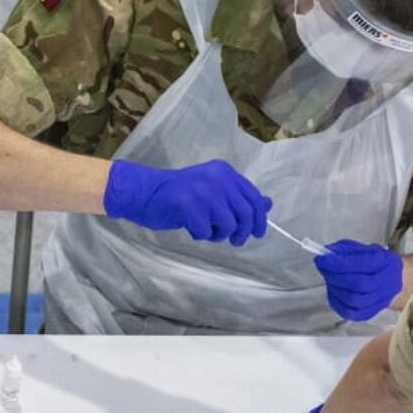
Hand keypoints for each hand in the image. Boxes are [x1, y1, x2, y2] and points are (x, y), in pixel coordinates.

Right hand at [103, 159, 271, 244]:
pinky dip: (200, 235)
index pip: (253, 197)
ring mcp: (202, 190)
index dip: (258, 218)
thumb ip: (238, 197)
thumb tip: (267, 205)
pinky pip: (206, 231)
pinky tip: (190, 227)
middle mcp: (217, 177)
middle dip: (242, 232)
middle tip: (234, 241)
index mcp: (224, 172)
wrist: (145, 193)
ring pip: (229, 224)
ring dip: (219, 234)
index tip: (256, 232)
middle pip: (245, 213)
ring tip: (206, 229)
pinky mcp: (188, 205)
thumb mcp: (214, 191)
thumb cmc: (181, 194)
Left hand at [314, 240, 403, 320]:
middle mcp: (385, 283)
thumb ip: (347, 249)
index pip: (361, 264)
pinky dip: (337, 302)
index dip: (339, 263)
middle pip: (357, 284)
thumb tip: (326, 252)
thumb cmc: (378, 263)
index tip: (322, 258)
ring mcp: (379, 300)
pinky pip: (351, 312)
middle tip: (323, 267)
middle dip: (334, 275)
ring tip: (329, 278)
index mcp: (385, 263)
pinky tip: (334, 291)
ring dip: (335, 288)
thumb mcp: (366, 249)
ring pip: (353, 300)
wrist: (396, 281)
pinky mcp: (370, 313)